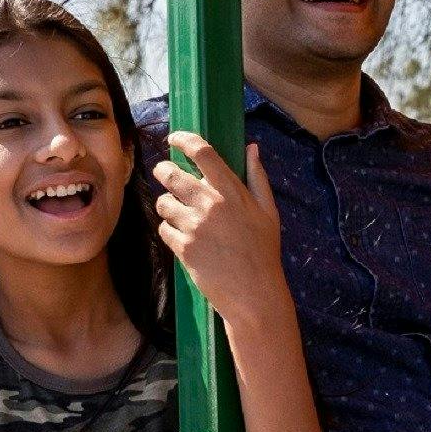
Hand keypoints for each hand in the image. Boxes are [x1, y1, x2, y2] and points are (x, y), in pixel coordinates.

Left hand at [152, 134, 290, 326]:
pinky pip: (163, 228)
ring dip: (166, 204)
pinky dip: (169, 230)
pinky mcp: (183, 247)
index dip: (184, 139)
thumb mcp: (268, 211)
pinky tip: (182, 236)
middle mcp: (210, 204)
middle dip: (162, 170)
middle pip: (171, 173)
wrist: (254, 293)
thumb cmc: (263, 251)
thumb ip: (257, 177)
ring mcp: (194, 226)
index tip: (174, 138)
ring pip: (162, 202)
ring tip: (177, 212)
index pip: (203, 153)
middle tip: (164, 173)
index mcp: (232, 191)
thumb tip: (252, 148)